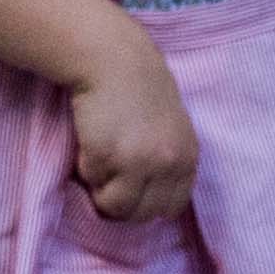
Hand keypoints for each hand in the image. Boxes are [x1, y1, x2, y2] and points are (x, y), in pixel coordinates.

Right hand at [64, 24, 199, 225]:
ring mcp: (140, 162)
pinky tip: (91, 141)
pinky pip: (92, 183)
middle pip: (142, 214)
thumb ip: (167, 161)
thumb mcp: (170, 128)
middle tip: (108, 177)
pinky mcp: (109, 157)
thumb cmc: (137, 89)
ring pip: (116, 207)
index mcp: (188, 157)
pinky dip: (86, 169)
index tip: (130, 189)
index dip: (146, 203)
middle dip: (122, 203)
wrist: (113, 59)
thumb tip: (149, 202)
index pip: (171, 207)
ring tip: (100, 158)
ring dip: (101, 189)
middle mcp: (169, 163)